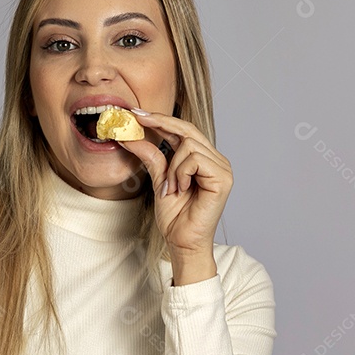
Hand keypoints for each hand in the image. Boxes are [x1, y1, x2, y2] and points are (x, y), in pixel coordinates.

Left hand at [118, 110, 232, 283]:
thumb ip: (151, 157)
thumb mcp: (159, 180)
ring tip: (172, 187)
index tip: (137, 113)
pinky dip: (181, 173)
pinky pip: (195, 159)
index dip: (162, 120)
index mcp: (203, 159)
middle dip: (161, 122)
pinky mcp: (223, 178)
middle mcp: (216, 160)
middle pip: (188, 129)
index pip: (184, 131)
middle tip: (136, 118)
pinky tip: (181, 189)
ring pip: (189, 144)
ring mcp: (222, 168)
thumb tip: (132, 136)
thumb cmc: (174, 216)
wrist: (182, 242)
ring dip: (172, 166)